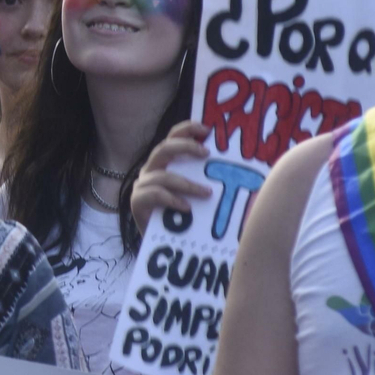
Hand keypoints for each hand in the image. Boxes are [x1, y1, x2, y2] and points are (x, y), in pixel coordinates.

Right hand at [130, 120, 212, 235]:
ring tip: (206, 193)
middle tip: (205, 153)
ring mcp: (142, 185)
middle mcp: (151, 170)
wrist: (167, 245)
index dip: (186, 129)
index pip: (172, 137)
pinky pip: (155, 194)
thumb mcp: (199, 194)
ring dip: (186, 183)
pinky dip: (172, 200)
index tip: (206, 129)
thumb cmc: (187, 217)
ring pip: (161, 175)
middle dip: (184, 147)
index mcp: (166, 163)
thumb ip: (207, 179)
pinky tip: (187, 208)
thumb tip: (237, 169)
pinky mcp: (137, 202)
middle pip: (163, 149)